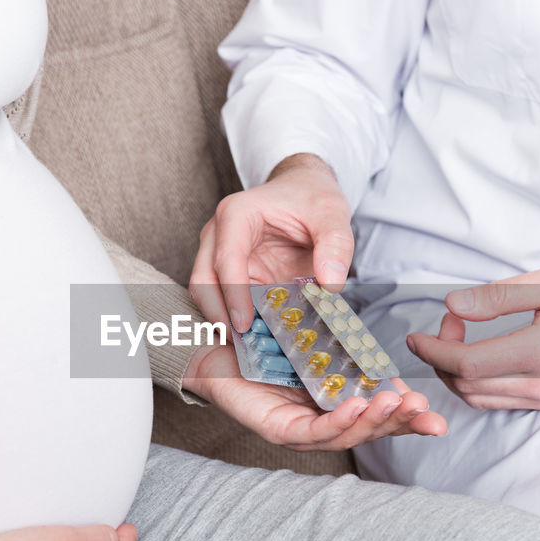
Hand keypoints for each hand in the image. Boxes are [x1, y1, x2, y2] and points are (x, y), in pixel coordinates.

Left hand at [184, 343, 446, 450]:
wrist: (218, 346)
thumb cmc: (268, 345)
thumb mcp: (322, 346)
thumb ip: (352, 355)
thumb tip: (388, 358)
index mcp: (337, 408)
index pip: (379, 418)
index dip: (408, 419)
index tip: (434, 415)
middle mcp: (322, 425)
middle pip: (369, 431)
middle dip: (400, 424)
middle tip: (426, 413)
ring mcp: (300, 432)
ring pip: (346, 434)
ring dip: (374, 420)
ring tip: (396, 404)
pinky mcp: (277, 429)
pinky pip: (312, 431)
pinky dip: (338, 421)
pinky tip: (357, 407)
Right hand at [191, 154, 353, 332]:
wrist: (304, 192)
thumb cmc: (311, 197)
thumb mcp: (332, 213)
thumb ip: (336, 246)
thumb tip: (331, 285)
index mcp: (236, 215)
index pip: (226, 259)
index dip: (233, 294)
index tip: (244, 324)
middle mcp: (219, 234)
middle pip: (203, 280)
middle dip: (217, 314)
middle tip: (241, 346)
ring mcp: (220, 254)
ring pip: (207, 294)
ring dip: (223, 321)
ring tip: (248, 349)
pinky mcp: (231, 273)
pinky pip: (225, 300)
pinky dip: (236, 320)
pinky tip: (255, 339)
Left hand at [407, 267, 539, 410]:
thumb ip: (500, 296)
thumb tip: (452, 305)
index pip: (467, 364)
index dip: (432, 352)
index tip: (415, 335)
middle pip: (467, 388)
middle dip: (441, 360)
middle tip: (446, 324)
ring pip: (481, 400)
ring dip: (457, 373)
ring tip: (462, 336)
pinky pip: (501, 402)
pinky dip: (478, 383)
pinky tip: (482, 354)